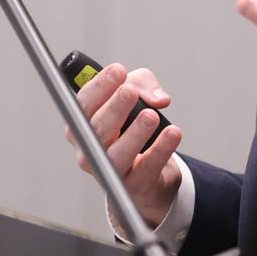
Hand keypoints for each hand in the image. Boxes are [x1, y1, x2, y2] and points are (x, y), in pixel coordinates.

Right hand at [65, 63, 182, 228]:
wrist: (147, 175)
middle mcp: (89, 149)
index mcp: (83, 124)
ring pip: (117, 154)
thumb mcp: (137, 96)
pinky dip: (161, 149)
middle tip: (129, 91)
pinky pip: (147, 167)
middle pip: (96, 129)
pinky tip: (173, 133)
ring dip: (134, 133)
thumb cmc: (132, 129)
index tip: (118, 71)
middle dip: (114, 108)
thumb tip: (158, 98)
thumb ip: (143, 85)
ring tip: (151, 115)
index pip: (83, 104)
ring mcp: (109, 170)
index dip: (100, 86)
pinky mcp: (134, 185)